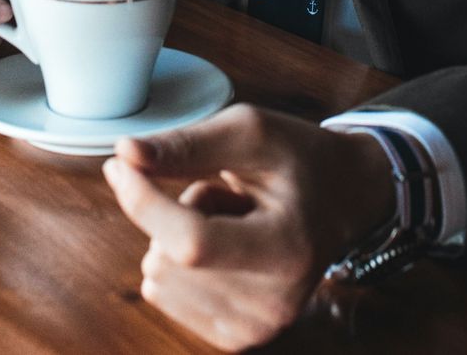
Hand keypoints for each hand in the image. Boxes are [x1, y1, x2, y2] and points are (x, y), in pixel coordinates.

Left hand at [102, 104, 394, 350]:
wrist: (346, 199)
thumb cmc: (300, 160)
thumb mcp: (252, 132)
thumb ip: (187, 144)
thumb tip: (125, 154)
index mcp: (289, 250)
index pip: (191, 242)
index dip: (144, 202)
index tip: (120, 165)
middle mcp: (275, 303)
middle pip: (166, 260)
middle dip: (177, 213)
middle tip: (229, 198)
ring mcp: (256, 328)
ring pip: (158, 277)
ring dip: (179, 238)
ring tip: (232, 221)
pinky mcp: (237, 338)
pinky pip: (163, 295)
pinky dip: (181, 264)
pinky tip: (226, 247)